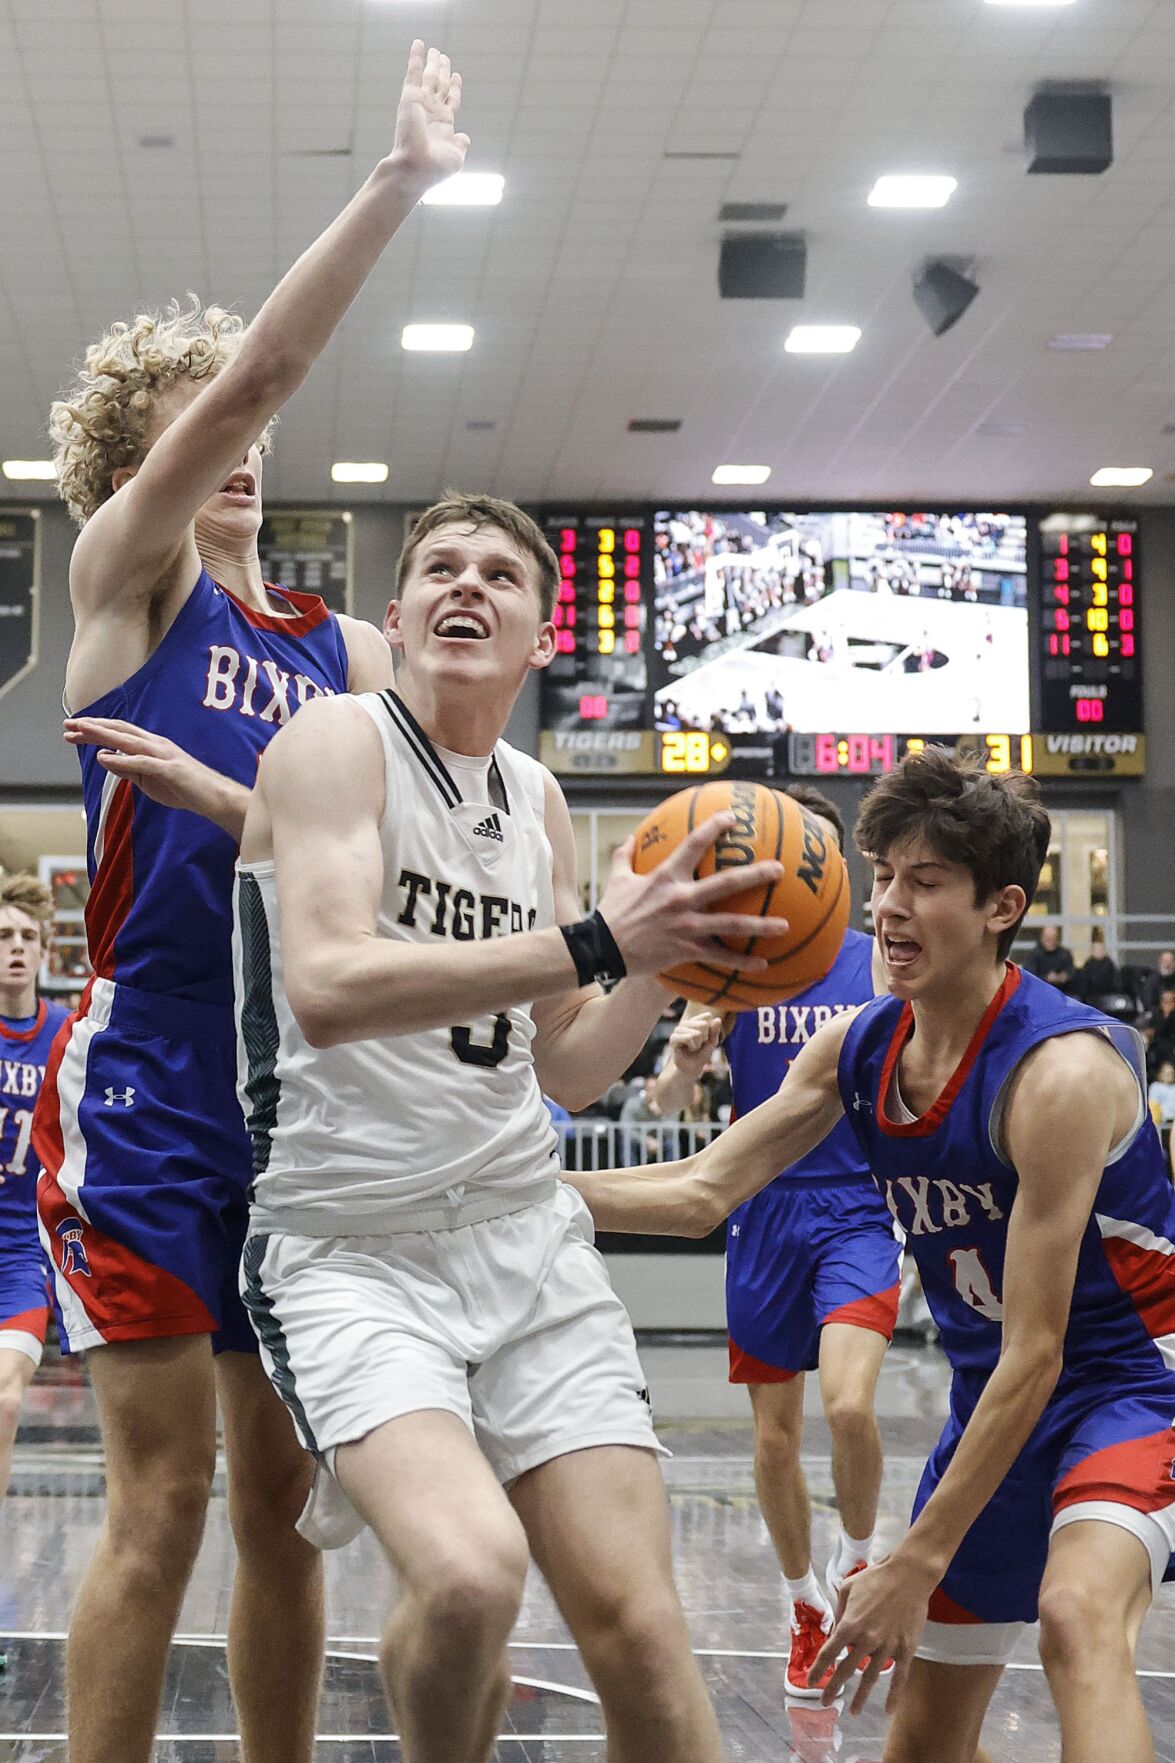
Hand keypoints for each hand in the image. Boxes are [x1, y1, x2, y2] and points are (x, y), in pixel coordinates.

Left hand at [64, 717, 245, 836]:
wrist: (214, 798)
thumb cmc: (183, 788)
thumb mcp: (148, 780)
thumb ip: (127, 769)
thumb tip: (104, 758)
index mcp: (152, 745)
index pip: (119, 733)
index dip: (95, 729)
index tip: (73, 730)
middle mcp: (156, 744)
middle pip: (120, 730)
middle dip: (93, 726)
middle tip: (69, 725)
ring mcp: (164, 755)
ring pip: (129, 741)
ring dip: (103, 735)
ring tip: (82, 732)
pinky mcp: (171, 770)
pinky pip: (142, 763)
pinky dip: (122, 760)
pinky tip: (105, 758)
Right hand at [385, 40, 469, 194]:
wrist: (414, 169)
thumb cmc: (434, 169)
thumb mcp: (456, 158)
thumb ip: (460, 145)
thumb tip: (464, 137)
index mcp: (442, 127)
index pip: (450, 102)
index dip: (454, 89)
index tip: (456, 76)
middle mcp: (430, 114)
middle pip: (439, 87)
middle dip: (442, 72)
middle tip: (444, 58)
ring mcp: (420, 105)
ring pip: (429, 78)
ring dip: (433, 63)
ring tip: (436, 51)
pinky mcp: (410, 97)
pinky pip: (413, 73)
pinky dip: (416, 58)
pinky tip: (418, 44)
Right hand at [598, 812, 788, 979]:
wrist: (600, 948)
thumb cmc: (610, 913)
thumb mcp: (616, 879)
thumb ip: (625, 856)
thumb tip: (630, 837)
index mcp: (665, 876)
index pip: (693, 844)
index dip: (714, 827)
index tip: (733, 818)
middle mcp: (681, 898)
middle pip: (726, 883)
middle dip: (756, 875)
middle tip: (780, 869)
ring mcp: (686, 925)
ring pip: (731, 924)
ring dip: (760, 925)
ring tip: (785, 925)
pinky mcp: (686, 949)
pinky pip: (720, 956)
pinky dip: (742, 962)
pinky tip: (764, 965)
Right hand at [667, 1011, 723, 1079]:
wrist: (692, 1068)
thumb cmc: (702, 1054)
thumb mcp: (712, 1042)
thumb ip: (715, 1031)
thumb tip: (717, 1019)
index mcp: (694, 1021)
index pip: (707, 1016)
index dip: (711, 1030)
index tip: (706, 1039)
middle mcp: (685, 1023)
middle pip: (703, 1025)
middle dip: (704, 1038)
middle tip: (698, 1045)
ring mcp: (678, 1029)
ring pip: (697, 1033)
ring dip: (698, 1044)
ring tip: (692, 1048)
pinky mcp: (673, 1038)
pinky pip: (689, 1038)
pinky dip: (692, 1047)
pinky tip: (687, 1049)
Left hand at [811, 1552, 935, 1714]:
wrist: (908, 1575)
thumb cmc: (876, 1577)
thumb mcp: (847, 1587)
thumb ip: (840, 1611)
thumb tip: (836, 1629)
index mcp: (850, 1624)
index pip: (829, 1653)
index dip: (818, 1670)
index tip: (810, 1682)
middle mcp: (866, 1639)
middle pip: (846, 1669)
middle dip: (833, 1687)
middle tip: (824, 1702)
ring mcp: (887, 1646)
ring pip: (871, 1677)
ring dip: (861, 1697)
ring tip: (854, 1711)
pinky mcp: (906, 1648)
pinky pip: (899, 1677)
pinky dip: (893, 1695)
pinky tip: (888, 1709)